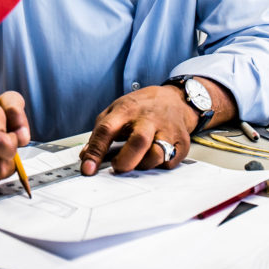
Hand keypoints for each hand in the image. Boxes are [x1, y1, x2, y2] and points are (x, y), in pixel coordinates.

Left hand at [79, 85, 196, 174]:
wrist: (174, 99)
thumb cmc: (140, 107)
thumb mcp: (115, 111)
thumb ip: (100, 132)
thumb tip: (85, 156)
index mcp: (126, 109)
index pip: (107, 129)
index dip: (95, 151)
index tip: (87, 169)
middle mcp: (148, 118)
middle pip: (138, 141)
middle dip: (125, 161)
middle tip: (118, 167)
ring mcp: (167, 129)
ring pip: (157, 154)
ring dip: (143, 164)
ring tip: (138, 160)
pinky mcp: (182, 141)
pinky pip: (171, 162)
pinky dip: (160, 165)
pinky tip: (155, 157)